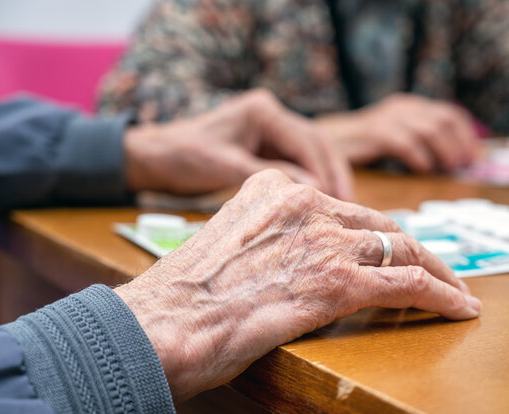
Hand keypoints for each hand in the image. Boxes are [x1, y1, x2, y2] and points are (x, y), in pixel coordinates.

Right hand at [115, 169, 480, 402]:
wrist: (161, 327)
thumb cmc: (182, 300)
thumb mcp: (228, 246)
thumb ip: (268, 239)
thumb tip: (296, 263)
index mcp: (274, 188)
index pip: (345, 208)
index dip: (377, 233)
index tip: (393, 249)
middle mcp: (304, 202)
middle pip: (381, 224)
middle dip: (415, 249)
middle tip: (437, 271)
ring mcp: (324, 239)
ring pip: (403, 248)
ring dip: (438, 272)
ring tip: (456, 291)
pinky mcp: (339, 281)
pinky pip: (409, 283)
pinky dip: (441, 295)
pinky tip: (459, 307)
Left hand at [123, 88, 353, 199]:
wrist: (158, 155)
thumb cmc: (185, 156)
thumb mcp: (227, 167)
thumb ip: (272, 174)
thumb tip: (315, 189)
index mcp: (263, 111)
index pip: (306, 141)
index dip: (324, 171)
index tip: (338, 199)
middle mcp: (272, 114)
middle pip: (318, 142)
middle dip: (335, 173)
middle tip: (350, 205)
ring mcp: (272, 128)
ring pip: (314, 152)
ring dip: (329, 176)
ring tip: (343, 205)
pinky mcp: (269, 143)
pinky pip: (300, 160)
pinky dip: (313, 179)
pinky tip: (322, 200)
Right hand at [318, 93, 475, 172]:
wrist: (325, 141)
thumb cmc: (362, 144)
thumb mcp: (395, 135)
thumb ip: (420, 141)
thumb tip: (454, 160)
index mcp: (410, 106)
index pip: (450, 113)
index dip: (466, 134)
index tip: (474, 156)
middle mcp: (402, 107)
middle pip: (444, 119)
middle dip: (459, 143)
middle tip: (464, 166)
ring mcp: (388, 118)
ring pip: (429, 130)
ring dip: (444, 151)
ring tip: (448, 169)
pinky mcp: (374, 133)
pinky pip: (405, 142)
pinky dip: (419, 156)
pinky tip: (424, 169)